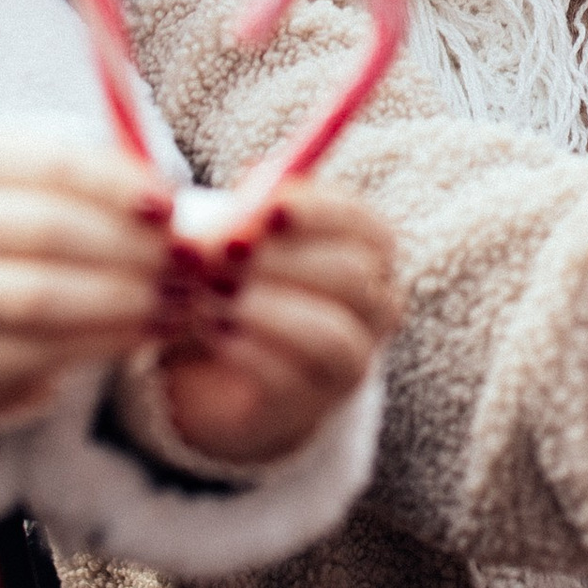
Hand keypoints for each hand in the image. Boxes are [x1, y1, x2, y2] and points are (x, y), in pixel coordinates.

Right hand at [0, 133, 173, 422]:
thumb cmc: (40, 215)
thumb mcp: (68, 182)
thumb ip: (120, 181)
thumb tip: (182, 208)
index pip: (55, 165)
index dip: (119, 186)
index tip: (173, 206)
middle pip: (49, 231)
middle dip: (131, 247)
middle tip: (188, 261)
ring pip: (41, 297)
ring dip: (123, 300)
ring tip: (179, 300)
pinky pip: (39, 351)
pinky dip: (105, 342)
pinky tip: (150, 332)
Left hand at [162, 180, 402, 466]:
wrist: (224, 369)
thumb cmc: (245, 281)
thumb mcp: (245, 238)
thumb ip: (251, 210)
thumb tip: (249, 184)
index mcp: (371, 250)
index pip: (364, 224)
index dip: (317, 212)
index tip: (265, 208)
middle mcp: (378, 304)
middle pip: (351, 276)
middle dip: (280, 261)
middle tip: (218, 255)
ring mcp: (354, 359)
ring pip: (329, 332)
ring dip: (263, 308)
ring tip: (209, 295)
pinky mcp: (314, 403)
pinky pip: (290, 377)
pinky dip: (246, 350)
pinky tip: (212, 330)